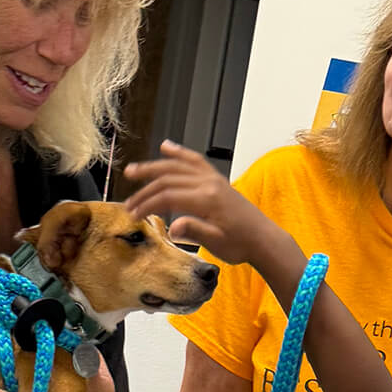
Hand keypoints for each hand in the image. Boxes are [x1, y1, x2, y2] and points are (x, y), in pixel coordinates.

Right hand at [124, 141, 289, 266]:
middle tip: (128, 201)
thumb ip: (194, 231)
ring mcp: (213, 179)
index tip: (133, 215)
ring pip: (178, 166)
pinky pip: (195, 160)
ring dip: (154, 167)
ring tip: (134, 170)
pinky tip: (167, 147)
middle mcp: (209, 183)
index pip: (168, 196)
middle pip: (168, 179)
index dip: (147, 204)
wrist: (263, 239)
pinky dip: (180, 153)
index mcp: (207, 199)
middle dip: (145, 189)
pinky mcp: (216, 180)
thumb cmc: (241, 244)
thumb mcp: (216, 242)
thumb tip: (173, 228)